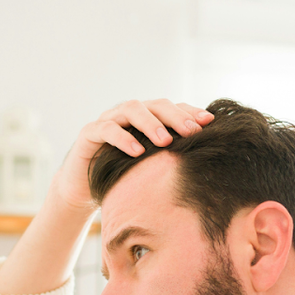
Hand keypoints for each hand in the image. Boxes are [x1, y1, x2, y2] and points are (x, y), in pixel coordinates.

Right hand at [48, 99, 214, 213]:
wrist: (84, 189)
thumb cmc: (122, 177)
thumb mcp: (150, 168)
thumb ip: (170, 159)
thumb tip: (206, 160)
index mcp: (146, 119)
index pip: (172, 109)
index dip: (190, 112)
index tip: (210, 122)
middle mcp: (128, 115)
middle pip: (154, 104)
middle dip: (175, 116)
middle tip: (191, 132)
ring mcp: (108, 120)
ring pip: (131, 109)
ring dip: (150, 123)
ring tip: (165, 141)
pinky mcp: (89, 133)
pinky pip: (106, 129)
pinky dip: (122, 138)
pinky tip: (137, 151)